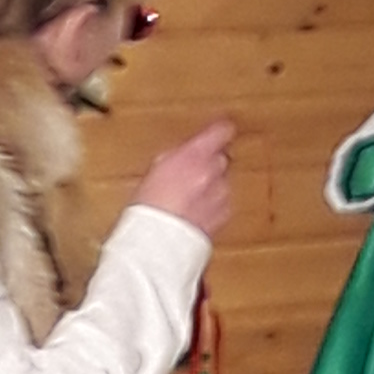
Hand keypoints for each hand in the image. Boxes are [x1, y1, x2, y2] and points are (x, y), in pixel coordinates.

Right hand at [134, 117, 234, 239]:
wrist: (156, 243)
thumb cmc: (148, 207)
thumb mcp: (156, 168)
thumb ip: (178, 156)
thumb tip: (187, 152)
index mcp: (195, 155)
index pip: (222, 131)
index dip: (221, 131)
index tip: (219, 131)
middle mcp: (213, 171)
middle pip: (223, 157)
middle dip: (210, 163)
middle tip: (192, 173)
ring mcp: (222, 193)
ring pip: (223, 181)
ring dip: (211, 186)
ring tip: (188, 199)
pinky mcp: (225, 214)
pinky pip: (223, 202)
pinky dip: (213, 204)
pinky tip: (194, 212)